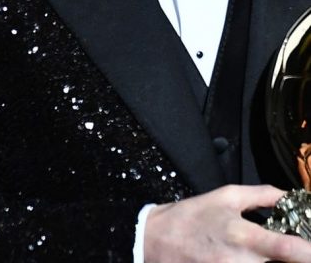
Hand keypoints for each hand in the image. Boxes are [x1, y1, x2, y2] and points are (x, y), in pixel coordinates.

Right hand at [144, 184, 310, 262]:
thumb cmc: (193, 216)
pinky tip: (248, 259)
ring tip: (261, 251)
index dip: (307, 251)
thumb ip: (262, 195)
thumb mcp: (225, 195)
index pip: (286, 249)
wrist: (156, 240)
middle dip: (293, 258)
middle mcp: (240, 262)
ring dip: (270, 262)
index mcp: (242, 234)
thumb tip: (292, 197)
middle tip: (291, 247)